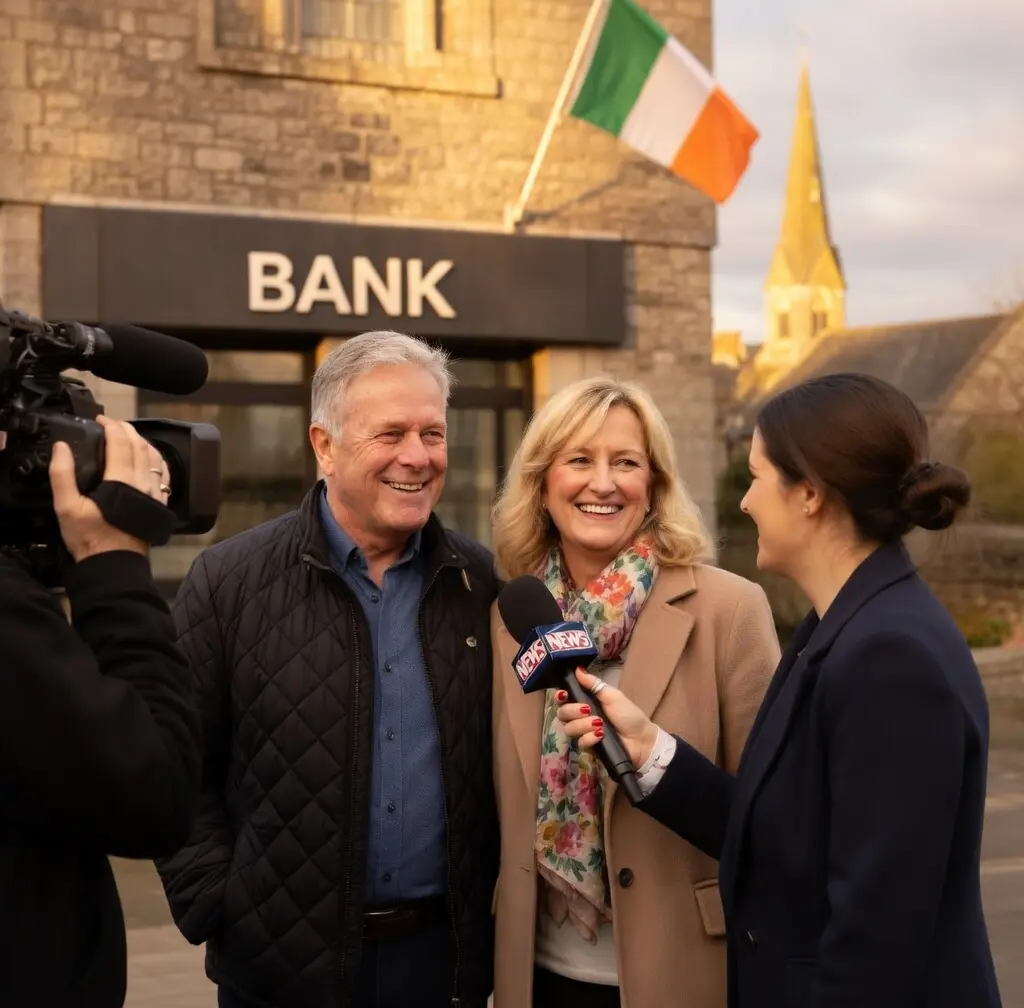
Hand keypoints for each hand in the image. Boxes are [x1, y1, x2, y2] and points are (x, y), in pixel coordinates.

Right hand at [49, 415, 170, 561]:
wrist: (114, 564)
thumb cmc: (90, 538)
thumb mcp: (66, 507)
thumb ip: (62, 475)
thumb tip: (61, 447)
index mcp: (121, 481)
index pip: (121, 443)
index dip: (112, 426)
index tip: (100, 419)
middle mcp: (143, 483)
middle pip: (140, 446)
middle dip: (126, 429)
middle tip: (111, 423)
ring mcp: (155, 493)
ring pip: (155, 457)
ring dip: (142, 441)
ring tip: (127, 436)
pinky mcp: (160, 503)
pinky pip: (163, 473)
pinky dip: (155, 458)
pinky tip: (147, 457)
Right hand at [556, 668, 659, 766]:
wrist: (641, 739)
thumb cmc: (628, 714)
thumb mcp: (612, 696)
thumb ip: (593, 684)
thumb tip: (577, 669)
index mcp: (585, 702)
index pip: (563, 699)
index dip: (559, 697)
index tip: (564, 695)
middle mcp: (581, 717)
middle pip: (562, 713)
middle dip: (573, 711)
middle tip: (588, 710)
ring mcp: (584, 732)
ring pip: (569, 728)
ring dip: (583, 725)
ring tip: (600, 724)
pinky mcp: (588, 746)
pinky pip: (579, 742)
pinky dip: (589, 738)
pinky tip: (600, 735)